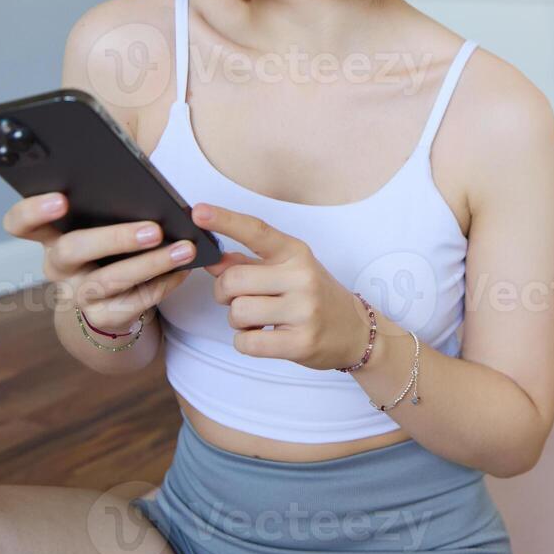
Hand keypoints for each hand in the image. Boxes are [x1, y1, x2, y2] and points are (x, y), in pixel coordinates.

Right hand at [1, 192, 198, 335]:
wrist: (114, 299)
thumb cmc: (109, 244)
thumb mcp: (101, 220)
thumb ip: (106, 195)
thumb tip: (133, 162)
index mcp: (51, 233)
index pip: (20, 222)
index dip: (33, 211)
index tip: (61, 198)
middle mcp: (58, 265)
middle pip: (71, 250)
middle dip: (114, 238)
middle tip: (153, 229)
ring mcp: (77, 294)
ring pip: (108, 281)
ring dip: (150, 264)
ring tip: (183, 249)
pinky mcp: (102, 317)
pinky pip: (132, 304)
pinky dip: (162, 285)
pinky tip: (182, 270)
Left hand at [191, 202, 371, 370]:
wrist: (354, 331)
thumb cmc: (315, 297)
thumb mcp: (287, 271)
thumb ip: (248, 263)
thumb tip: (212, 259)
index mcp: (295, 253)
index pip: (256, 231)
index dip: (224, 220)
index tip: (199, 211)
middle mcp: (302, 276)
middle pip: (233, 279)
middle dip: (225, 293)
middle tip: (240, 299)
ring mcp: (304, 309)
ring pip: (238, 311)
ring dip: (237, 320)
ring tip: (259, 320)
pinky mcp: (301, 342)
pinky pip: (247, 342)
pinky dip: (245, 341)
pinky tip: (263, 336)